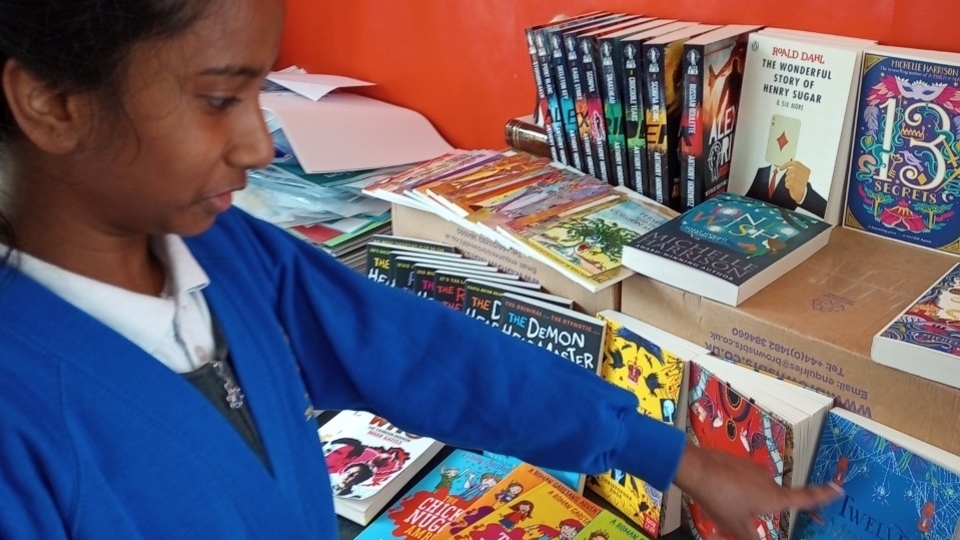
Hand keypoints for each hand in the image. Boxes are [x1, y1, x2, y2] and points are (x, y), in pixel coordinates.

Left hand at [673, 442, 841, 539]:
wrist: (695, 469)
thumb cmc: (720, 500)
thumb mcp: (737, 528)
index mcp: (775, 497)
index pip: (805, 498)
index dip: (822, 496)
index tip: (838, 488)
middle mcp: (768, 480)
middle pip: (771, 499)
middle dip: (758, 510)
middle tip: (736, 516)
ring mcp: (752, 468)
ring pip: (753, 490)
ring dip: (742, 499)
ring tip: (722, 505)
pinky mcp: (737, 461)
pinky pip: (740, 479)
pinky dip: (732, 488)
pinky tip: (716, 492)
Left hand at [781, 160, 810, 203]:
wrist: (801, 194)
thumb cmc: (798, 183)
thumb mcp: (799, 174)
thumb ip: (794, 168)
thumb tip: (781, 167)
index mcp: (806, 170)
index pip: (796, 163)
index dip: (787, 164)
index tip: (781, 168)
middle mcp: (805, 174)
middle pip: (792, 170)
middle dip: (788, 174)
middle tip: (790, 179)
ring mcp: (802, 179)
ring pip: (789, 176)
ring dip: (787, 180)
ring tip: (791, 183)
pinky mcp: (798, 185)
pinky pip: (788, 183)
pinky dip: (787, 185)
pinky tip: (791, 187)